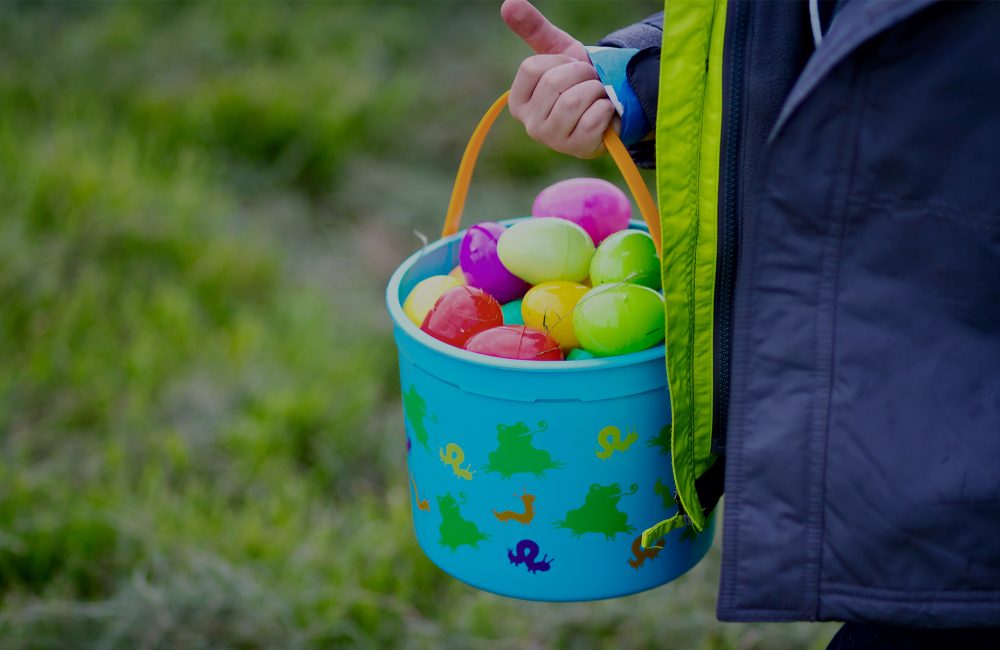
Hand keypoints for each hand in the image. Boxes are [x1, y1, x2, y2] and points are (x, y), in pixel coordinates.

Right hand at [501, 0, 618, 158]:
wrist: (609, 104)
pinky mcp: (577, 149)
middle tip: (590, 81)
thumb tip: (508, 3)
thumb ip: (534, 28)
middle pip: (553, 83)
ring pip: (573, 101)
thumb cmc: (579, 80)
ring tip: (598, 95)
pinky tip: (605, 112)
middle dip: (582, 74)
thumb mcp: (558, 51)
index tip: (570, 68)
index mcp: (518, 100)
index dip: (559, 61)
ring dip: (595, 90)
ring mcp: (552, 140)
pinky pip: (593, 119)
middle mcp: (530, 124)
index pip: (531, 67)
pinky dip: (606, 108)